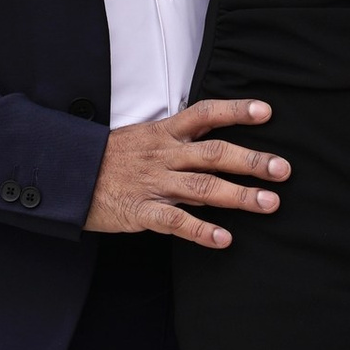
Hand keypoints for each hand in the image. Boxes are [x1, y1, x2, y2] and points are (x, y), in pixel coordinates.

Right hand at [86, 99, 287, 248]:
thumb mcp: (143, 143)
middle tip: (283, 170)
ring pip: (202, 187)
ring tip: (270, 203)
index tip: (266, 111)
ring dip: (239, 195)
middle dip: (251, 161)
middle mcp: (163, 155)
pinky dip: (201, 230)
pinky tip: (224, 239)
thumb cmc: (107, 161)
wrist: (65, 178)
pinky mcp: (141, 211)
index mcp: (163, 133)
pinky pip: (175, 222)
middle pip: (213, 153)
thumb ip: (181, 154)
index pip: (204, 114)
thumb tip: (221, 169)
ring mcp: (153, 183)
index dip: (235, 111)